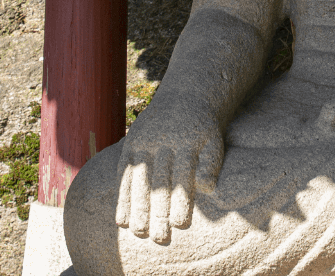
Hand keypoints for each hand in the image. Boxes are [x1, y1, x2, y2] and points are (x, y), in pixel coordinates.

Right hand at [115, 100, 223, 244]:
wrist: (185, 96)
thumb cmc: (203, 129)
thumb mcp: (213, 141)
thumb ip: (211, 164)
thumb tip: (207, 188)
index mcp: (186, 142)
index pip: (184, 177)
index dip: (182, 201)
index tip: (181, 225)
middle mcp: (163, 142)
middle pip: (160, 182)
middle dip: (158, 211)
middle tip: (158, 238)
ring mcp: (144, 142)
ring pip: (139, 179)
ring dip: (136, 208)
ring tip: (137, 233)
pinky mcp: (130, 143)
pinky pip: (123, 173)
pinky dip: (121, 196)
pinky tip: (120, 219)